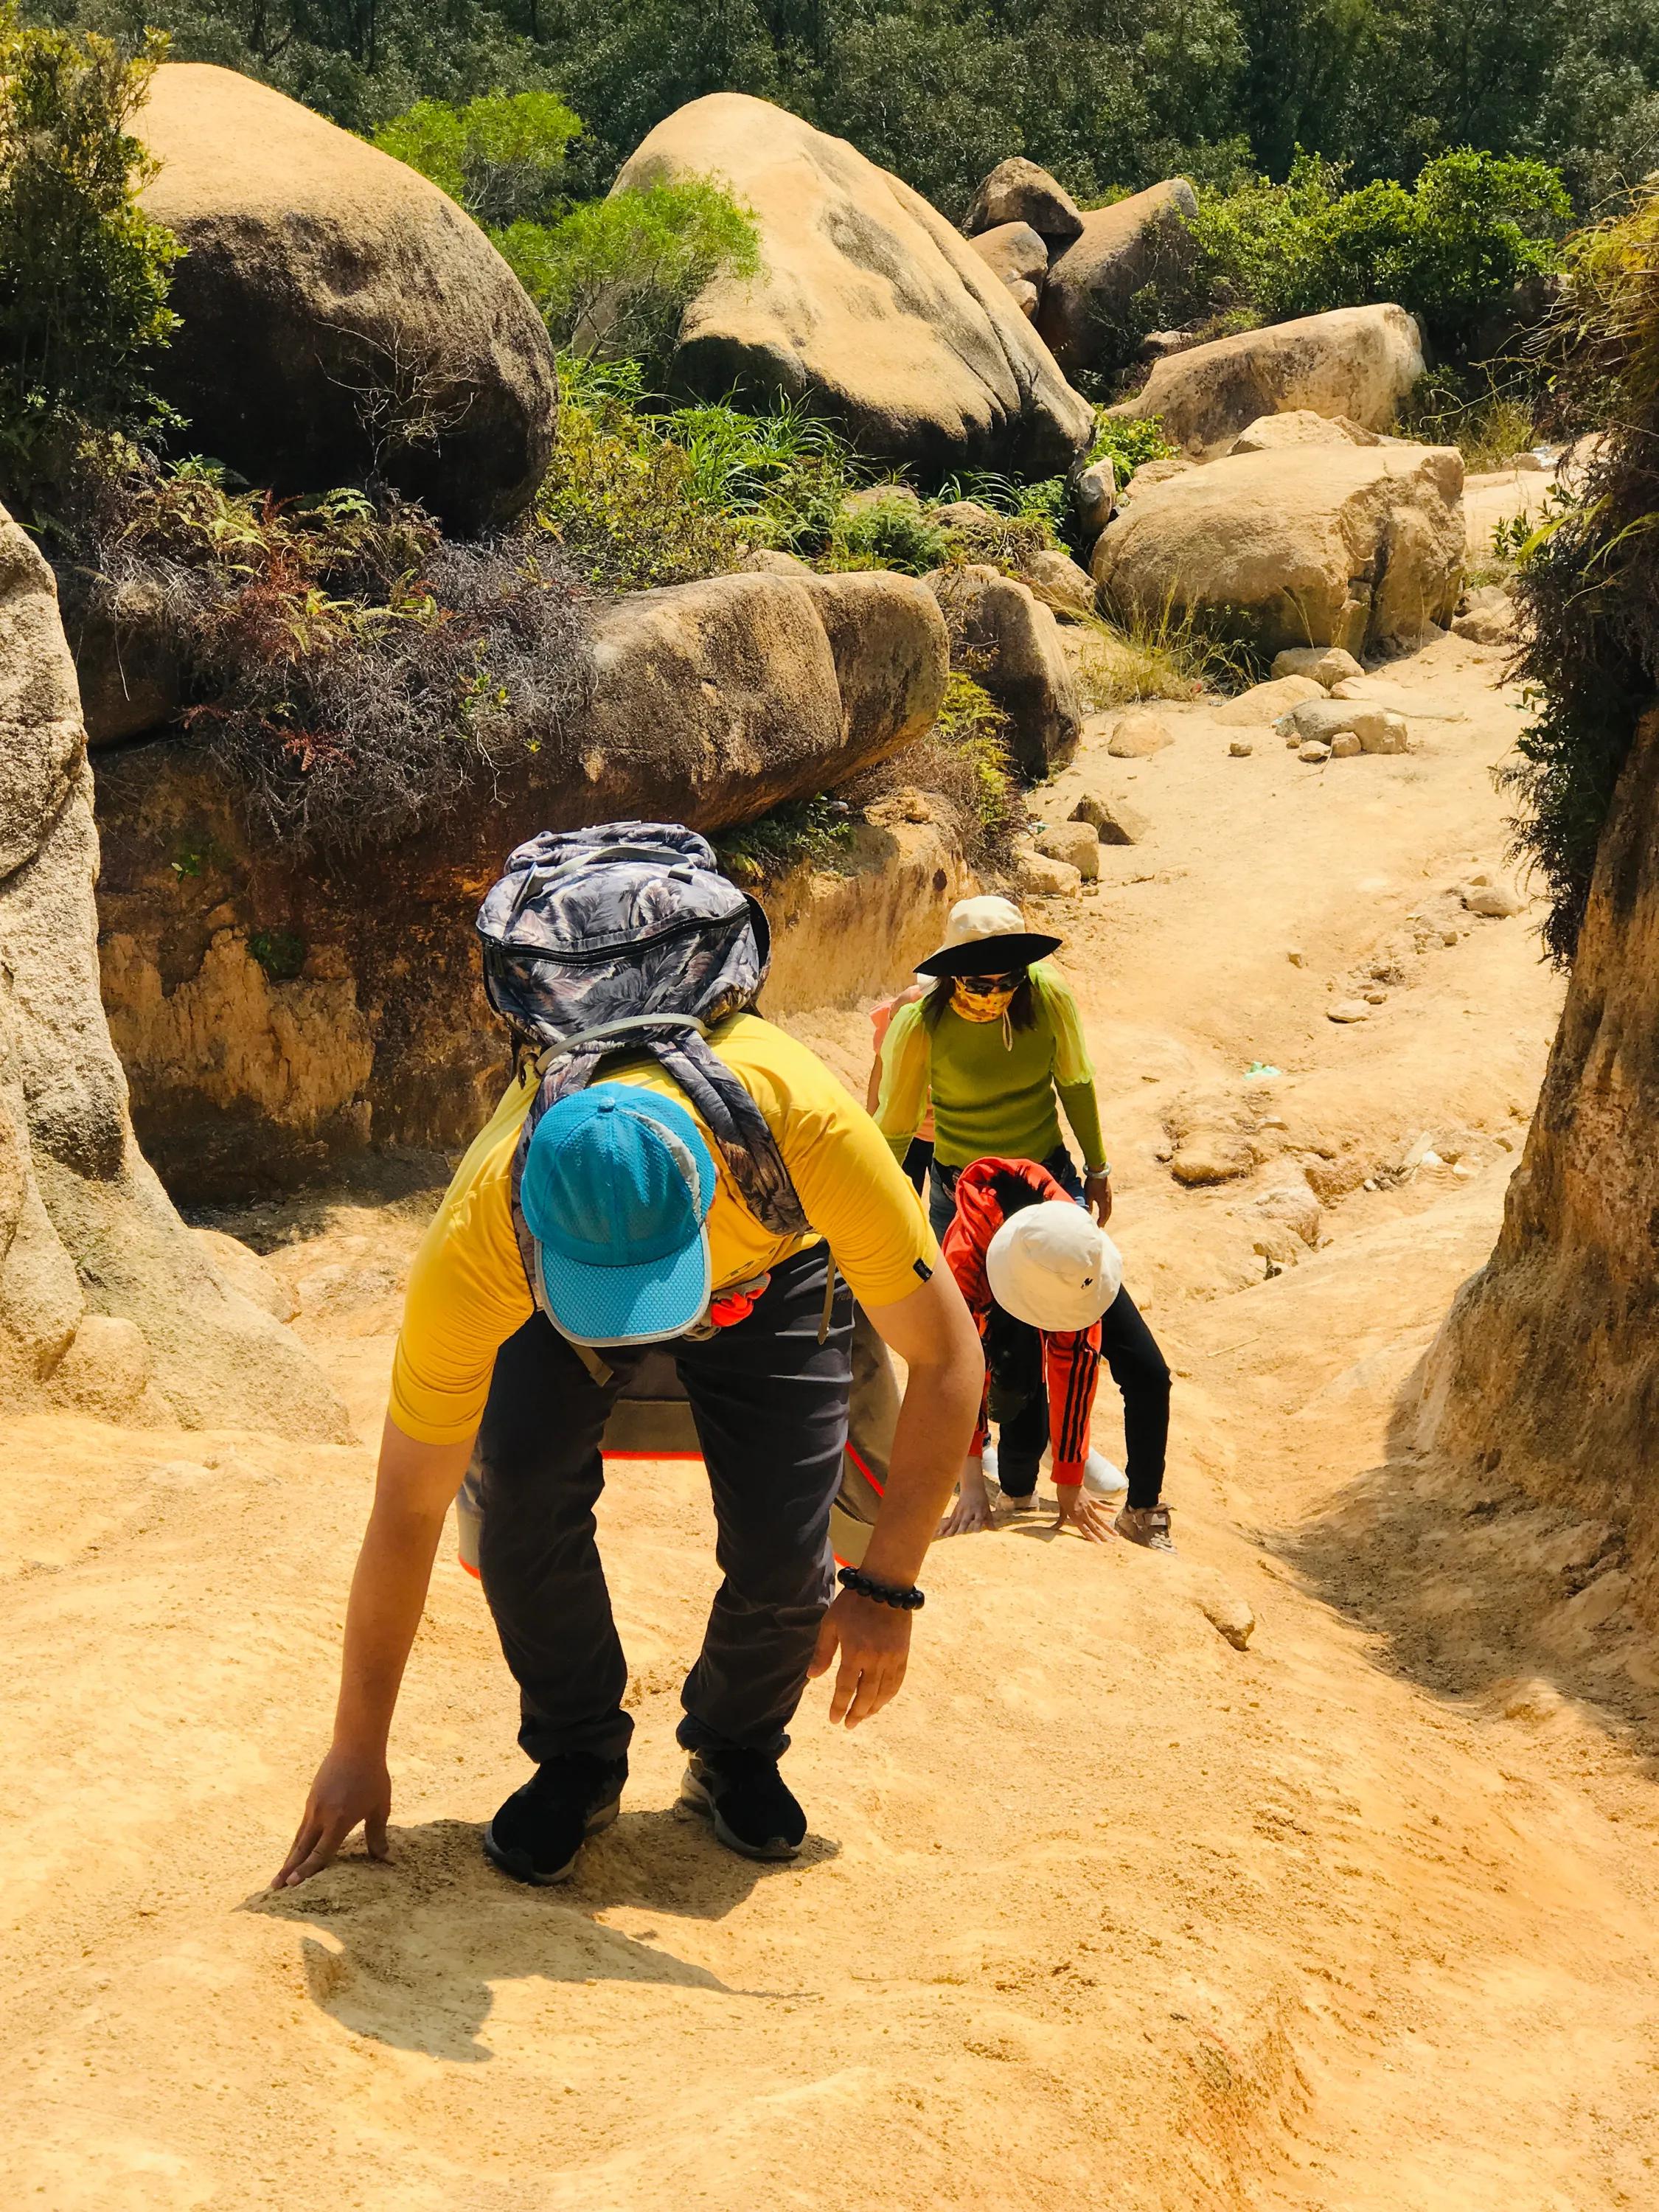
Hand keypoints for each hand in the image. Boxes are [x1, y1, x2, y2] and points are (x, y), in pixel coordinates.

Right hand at [272, 1740, 391, 1887]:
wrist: (356, 1745)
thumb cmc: (373, 1776)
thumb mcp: (380, 1807)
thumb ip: (377, 1834)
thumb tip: (384, 1858)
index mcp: (339, 1820)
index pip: (321, 1853)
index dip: (307, 1870)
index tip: (292, 1884)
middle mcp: (321, 1816)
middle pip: (302, 1848)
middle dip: (288, 1869)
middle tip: (274, 1888)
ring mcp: (313, 1806)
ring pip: (300, 1837)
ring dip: (289, 1857)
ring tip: (280, 1874)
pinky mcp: (311, 1798)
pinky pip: (303, 1825)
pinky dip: (297, 1841)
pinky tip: (296, 1849)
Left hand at [808, 1589, 913, 1725]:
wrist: (885, 1587)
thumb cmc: (853, 1604)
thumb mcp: (831, 1624)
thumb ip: (822, 1652)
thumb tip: (812, 1677)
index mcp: (854, 1652)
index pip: (845, 1688)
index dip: (839, 1706)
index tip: (834, 1719)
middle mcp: (875, 1660)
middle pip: (865, 1696)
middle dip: (856, 1713)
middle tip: (848, 1725)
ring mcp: (891, 1659)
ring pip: (883, 1693)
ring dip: (873, 1708)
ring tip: (863, 1717)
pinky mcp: (903, 1655)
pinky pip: (897, 1682)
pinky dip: (889, 1695)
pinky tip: (881, 1702)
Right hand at [939, 1456, 992, 1535]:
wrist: (972, 1487)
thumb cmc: (981, 1499)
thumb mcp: (987, 1509)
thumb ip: (989, 1521)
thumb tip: (994, 1531)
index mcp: (979, 1511)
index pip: (979, 1518)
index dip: (977, 1524)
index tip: (976, 1531)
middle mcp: (969, 1511)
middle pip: (965, 1520)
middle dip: (962, 1527)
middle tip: (959, 1534)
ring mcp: (961, 1511)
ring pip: (955, 1521)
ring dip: (951, 1529)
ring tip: (947, 1536)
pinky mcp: (955, 1512)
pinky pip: (949, 1520)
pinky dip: (945, 1527)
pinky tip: (940, 1533)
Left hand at [1053, 1482, 1118, 1544]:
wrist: (1068, 1481)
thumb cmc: (1063, 1495)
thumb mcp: (1061, 1509)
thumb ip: (1061, 1520)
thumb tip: (1053, 1529)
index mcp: (1076, 1518)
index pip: (1086, 1531)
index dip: (1093, 1538)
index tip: (1101, 1545)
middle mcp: (1084, 1514)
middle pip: (1095, 1528)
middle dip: (1104, 1536)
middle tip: (1112, 1543)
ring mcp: (1089, 1508)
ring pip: (1100, 1520)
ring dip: (1108, 1528)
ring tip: (1116, 1534)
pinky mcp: (1092, 1500)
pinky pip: (1101, 1506)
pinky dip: (1108, 1509)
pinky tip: (1115, 1512)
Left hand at [1085, 1169, 1112, 1223]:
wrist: (1098, 1172)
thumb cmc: (1092, 1184)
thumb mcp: (1089, 1195)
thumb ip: (1089, 1205)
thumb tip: (1088, 1214)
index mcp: (1104, 1202)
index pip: (1103, 1215)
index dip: (1101, 1222)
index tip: (1099, 1227)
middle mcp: (1108, 1200)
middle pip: (1108, 1213)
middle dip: (1105, 1219)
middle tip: (1101, 1225)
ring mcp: (1109, 1196)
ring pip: (1108, 1208)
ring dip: (1106, 1214)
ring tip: (1102, 1219)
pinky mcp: (1108, 1192)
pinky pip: (1108, 1204)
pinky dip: (1106, 1209)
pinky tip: (1103, 1208)